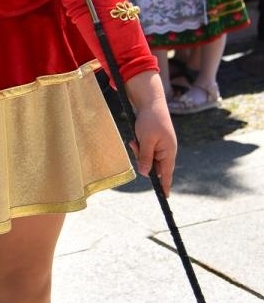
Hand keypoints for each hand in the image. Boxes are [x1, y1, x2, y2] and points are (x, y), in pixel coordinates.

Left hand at [124, 71, 176, 194]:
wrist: (151, 103)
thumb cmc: (151, 121)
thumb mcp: (146, 140)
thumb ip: (146, 157)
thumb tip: (145, 174)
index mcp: (169, 152)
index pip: (167, 174)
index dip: (165, 186)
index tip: (165, 199)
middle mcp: (166, 152)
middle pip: (153, 167)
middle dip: (142, 161)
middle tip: (135, 145)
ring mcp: (160, 148)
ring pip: (147, 160)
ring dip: (139, 152)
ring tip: (135, 139)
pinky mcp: (154, 143)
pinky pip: (144, 152)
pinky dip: (138, 147)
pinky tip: (134, 138)